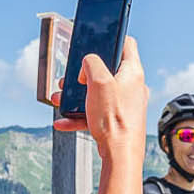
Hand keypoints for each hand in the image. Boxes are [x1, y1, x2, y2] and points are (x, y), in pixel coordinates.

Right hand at [54, 36, 147, 166]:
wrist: (121, 156)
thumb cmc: (114, 119)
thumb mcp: (98, 82)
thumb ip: (91, 64)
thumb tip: (87, 62)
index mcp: (133, 72)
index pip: (126, 44)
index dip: (111, 38)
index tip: (96, 39)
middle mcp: (132, 86)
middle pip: (107, 70)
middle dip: (84, 74)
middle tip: (71, 78)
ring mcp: (126, 104)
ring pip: (98, 93)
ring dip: (77, 95)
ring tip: (61, 98)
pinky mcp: (118, 120)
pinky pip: (96, 113)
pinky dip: (80, 115)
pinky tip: (63, 122)